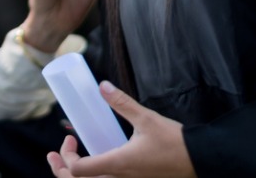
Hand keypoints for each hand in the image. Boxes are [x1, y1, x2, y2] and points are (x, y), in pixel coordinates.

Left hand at [46, 81, 193, 177]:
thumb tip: (102, 87)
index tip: (69, 138)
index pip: (77, 171)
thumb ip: (122, 103)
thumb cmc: (175, 142)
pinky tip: (97, 164)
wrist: (201, 161)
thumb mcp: (146, 118)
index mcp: (118, 164)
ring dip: (75, 177)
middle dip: (60, 171)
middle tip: (54, 156)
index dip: (66, 156)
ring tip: (69, 161)